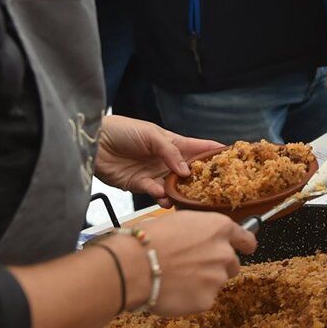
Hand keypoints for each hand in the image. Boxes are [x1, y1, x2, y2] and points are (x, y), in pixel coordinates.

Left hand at [95, 114, 221, 198]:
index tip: (232, 158)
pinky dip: (161, 197)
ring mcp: (154, 173)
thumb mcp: (151, 135)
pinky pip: (155, 193)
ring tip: (186, 197)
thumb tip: (187, 171)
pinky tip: (163, 197)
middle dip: (201, 179)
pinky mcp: (139, 185)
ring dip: (180, 192)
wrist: (94, 142)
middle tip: (212, 188)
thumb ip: (171, 152)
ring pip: (175, 186)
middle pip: (190, 171)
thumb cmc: (123, 130)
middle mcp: (166, 160)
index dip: (214, 152)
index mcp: (173, 143)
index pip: (199, 148)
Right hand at [117, 209, 256, 315]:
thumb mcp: (177, 222)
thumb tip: (198, 239)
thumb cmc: (147, 240)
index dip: (245, 244)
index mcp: (218, 228)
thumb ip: (198, 232)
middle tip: (192, 268)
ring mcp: (218, 278)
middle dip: (217, 267)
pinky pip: (203, 300)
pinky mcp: (207, 300)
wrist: (132, 266)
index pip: (245, 238)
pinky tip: (173, 292)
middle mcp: (224, 252)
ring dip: (202, 283)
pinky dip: (191, 299)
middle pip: (232, 264)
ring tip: (176, 279)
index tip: (247, 248)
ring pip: (216, 283)